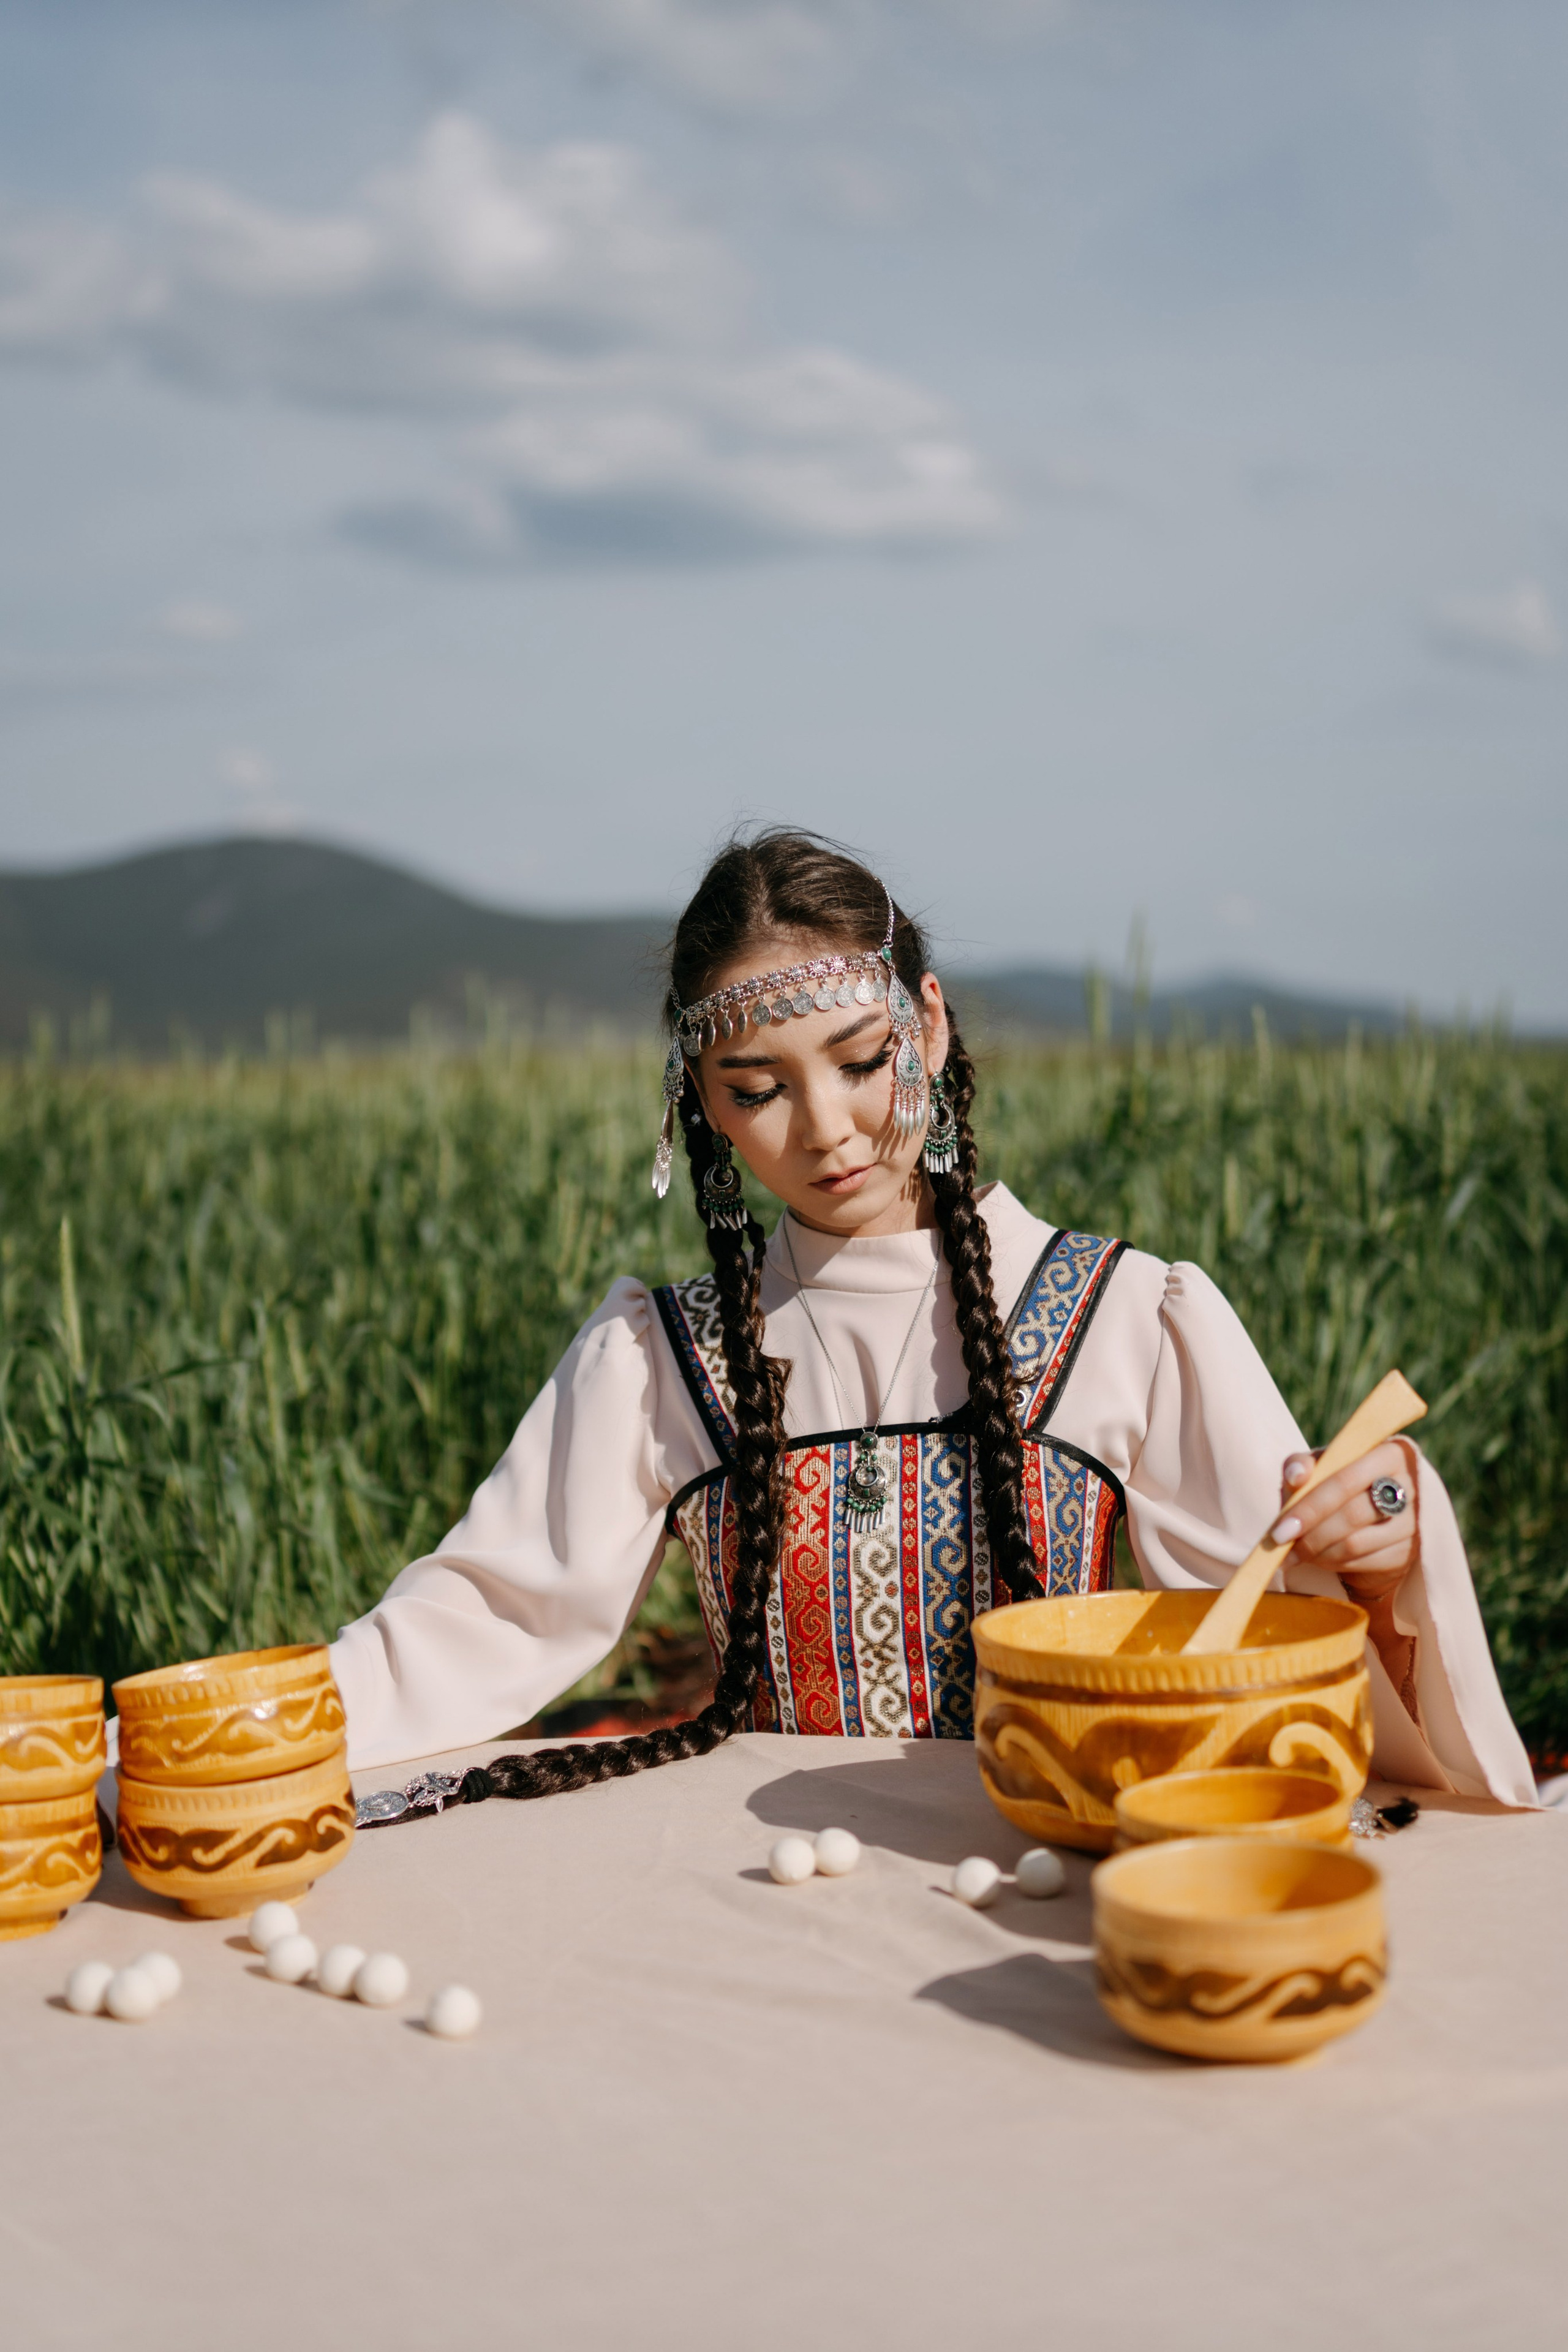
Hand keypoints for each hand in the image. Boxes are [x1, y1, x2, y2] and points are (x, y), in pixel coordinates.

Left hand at [1270, 1441, 1416, 1594]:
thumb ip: (1301, 1464)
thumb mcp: (1318, 1468)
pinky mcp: (1411, 1552)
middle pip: (1353, 1514)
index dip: (1310, 1505)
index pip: (1346, 1480)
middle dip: (1310, 1533)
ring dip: (1318, 1552)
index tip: (1279, 1529)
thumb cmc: (1337, 1484)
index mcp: (1390, 1453)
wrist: (1370, 1517)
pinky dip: (1334, 1564)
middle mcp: (1411, 1485)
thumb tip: (1296, 1475)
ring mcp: (1414, 1522)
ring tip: (1296, 1552)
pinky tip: (1319, 1558)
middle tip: (1281, 1545)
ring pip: (1356, 1543)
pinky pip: (1364, 1563)